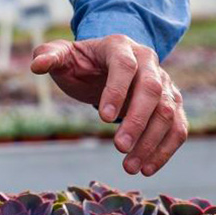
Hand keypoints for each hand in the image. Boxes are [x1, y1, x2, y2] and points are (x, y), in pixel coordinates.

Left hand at [30, 34, 187, 176]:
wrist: (103, 66)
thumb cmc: (80, 63)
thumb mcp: (62, 56)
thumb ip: (48, 56)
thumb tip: (37, 65)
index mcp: (120, 46)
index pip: (124, 66)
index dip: (116, 91)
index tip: (103, 119)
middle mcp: (148, 61)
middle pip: (151, 89)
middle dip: (136, 121)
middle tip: (119, 148)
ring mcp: (165, 82)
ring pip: (167, 111)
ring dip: (151, 141)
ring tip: (130, 167)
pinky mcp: (173, 103)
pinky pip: (178, 127)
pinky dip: (166, 149)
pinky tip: (147, 168)